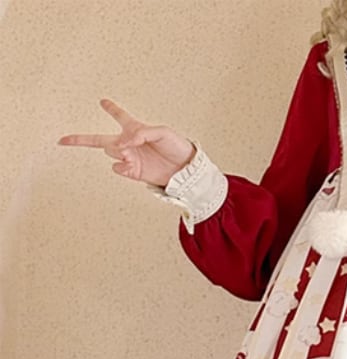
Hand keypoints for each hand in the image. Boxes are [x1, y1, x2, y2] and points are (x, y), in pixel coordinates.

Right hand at [57, 98, 196, 188]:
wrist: (186, 169)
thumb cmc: (177, 146)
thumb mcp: (161, 132)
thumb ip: (139, 133)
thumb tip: (122, 145)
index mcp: (135, 129)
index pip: (120, 116)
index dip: (111, 108)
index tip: (103, 101)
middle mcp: (129, 143)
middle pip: (98, 140)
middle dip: (78, 140)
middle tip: (62, 140)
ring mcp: (129, 158)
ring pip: (110, 151)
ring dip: (117, 150)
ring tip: (131, 151)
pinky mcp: (133, 172)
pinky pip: (117, 168)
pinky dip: (121, 165)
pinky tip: (129, 162)